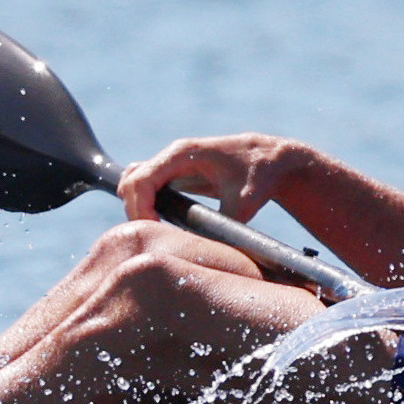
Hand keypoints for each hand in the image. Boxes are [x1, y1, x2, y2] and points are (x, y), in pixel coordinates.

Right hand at [117, 134, 304, 225]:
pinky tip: (161, 225)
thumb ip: (224, 224)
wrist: (273, 160)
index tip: (152, 233)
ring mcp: (172, 163)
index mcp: (183, 153)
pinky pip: (146, 187)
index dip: (138, 209)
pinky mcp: (176, 174)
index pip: (140, 180)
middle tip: (153, 238)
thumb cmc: (260, 174)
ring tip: (156, 233)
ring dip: (137, 208)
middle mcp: (173, 155)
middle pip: (130, 181)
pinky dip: (145, 205)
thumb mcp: (246, 202)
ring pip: (134, 183)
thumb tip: (206, 250)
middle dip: (135, 211)